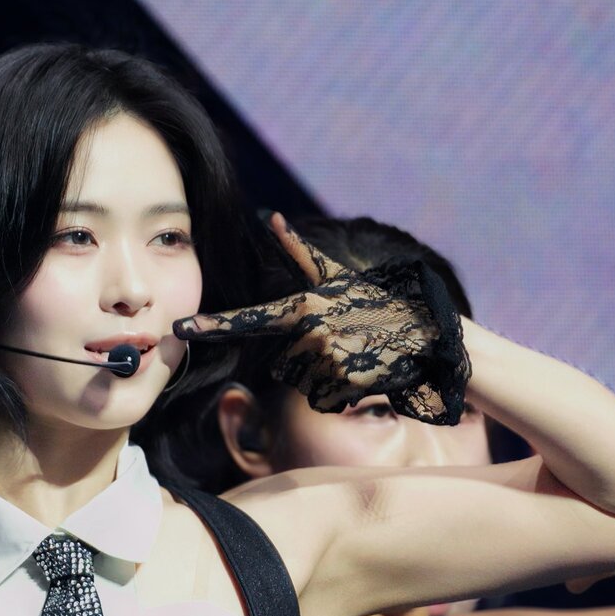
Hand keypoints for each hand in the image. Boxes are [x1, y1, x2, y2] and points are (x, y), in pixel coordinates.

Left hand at [173, 213, 470, 422]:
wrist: (436, 334)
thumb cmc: (384, 302)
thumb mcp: (342, 276)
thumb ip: (301, 254)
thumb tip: (270, 215)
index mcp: (304, 305)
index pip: (249, 319)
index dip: (212, 325)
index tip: (178, 328)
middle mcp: (311, 329)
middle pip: (284, 366)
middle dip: (310, 364)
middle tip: (345, 346)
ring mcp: (329, 356)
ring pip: (307, 384)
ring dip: (329, 378)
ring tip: (358, 357)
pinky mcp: (348, 380)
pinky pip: (329, 399)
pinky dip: (347, 394)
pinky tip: (368, 374)